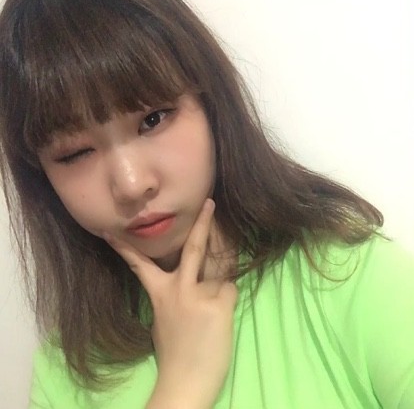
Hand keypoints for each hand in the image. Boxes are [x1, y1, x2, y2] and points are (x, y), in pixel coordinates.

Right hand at [105, 199, 237, 407]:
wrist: (184, 384)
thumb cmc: (175, 354)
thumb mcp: (166, 319)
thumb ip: (179, 296)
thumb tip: (198, 283)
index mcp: (160, 293)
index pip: (140, 264)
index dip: (125, 248)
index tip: (109, 233)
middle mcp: (179, 288)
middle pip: (195, 247)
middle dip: (204, 223)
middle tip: (210, 203)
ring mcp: (200, 295)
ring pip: (222, 268)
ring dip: (226, 262)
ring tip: (229, 243)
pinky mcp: (220, 306)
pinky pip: (231, 291)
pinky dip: (229, 298)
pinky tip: (222, 315)